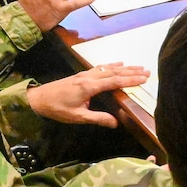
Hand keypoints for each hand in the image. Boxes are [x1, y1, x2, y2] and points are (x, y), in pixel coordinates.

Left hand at [26, 63, 147, 127]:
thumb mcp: (78, 117)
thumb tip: (116, 123)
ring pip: (108, 68)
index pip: (114, 81)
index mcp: (89, 87)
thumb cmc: (57, 109)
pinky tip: (118, 63)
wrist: (38, 98)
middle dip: (132, 72)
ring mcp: (85, 74)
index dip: (130, 80)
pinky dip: (111, 65)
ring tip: (138, 66)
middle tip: (147, 71)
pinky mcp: (81, 75)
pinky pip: (100, 67)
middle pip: (114, 72)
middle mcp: (89, 77)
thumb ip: (98, 119)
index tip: (144, 79)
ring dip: (124, 67)